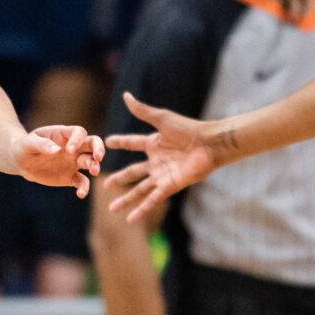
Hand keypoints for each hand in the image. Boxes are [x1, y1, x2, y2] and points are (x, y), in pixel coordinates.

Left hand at [16, 125, 104, 196]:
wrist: (20, 161)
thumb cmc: (24, 147)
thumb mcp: (28, 143)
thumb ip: (41, 144)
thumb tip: (56, 149)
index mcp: (63, 134)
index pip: (78, 132)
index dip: (77, 140)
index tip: (70, 150)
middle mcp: (73, 147)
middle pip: (93, 143)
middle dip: (98, 149)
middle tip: (98, 157)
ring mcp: (73, 162)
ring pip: (91, 162)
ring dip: (95, 166)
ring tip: (94, 171)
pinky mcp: (70, 176)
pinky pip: (81, 181)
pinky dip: (84, 187)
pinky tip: (80, 194)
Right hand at [103, 92, 222, 221]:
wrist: (209, 144)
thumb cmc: (188, 129)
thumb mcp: (161, 118)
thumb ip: (142, 111)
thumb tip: (125, 96)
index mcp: (154, 143)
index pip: (132, 143)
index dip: (120, 142)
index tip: (106, 142)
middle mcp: (156, 161)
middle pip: (133, 172)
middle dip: (119, 179)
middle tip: (105, 185)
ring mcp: (162, 175)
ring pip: (140, 189)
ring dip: (126, 199)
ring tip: (112, 208)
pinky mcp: (170, 186)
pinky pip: (152, 199)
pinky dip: (141, 209)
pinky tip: (131, 218)